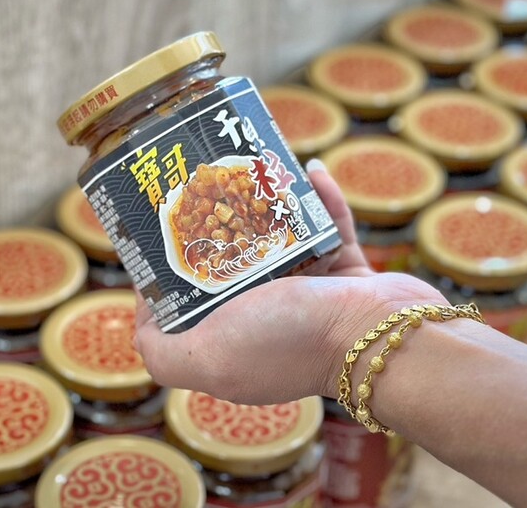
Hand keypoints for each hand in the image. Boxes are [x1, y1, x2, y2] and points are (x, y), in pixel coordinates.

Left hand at [134, 161, 449, 404]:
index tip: (161, 229)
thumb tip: (144, 317)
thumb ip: (161, 353)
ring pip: (280, 241)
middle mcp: (267, 323)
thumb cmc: (291, 341)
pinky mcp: (348, 276)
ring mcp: (310, 298)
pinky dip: (322, 200)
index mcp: (231, 343)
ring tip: (255, 168)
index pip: (186, 306)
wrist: (383, 336)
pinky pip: (330, 228)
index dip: (168, 269)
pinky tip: (310, 169)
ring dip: (269, 206)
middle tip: (207, 183)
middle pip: (231, 265)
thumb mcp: (207, 358)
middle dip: (219, 223)